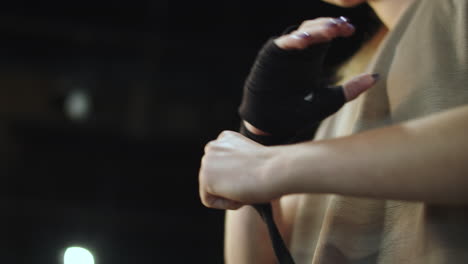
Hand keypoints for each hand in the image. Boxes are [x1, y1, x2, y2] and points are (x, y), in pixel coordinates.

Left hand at [199, 131, 280, 209]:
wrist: (276, 170)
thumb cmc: (272, 169)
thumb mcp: (251, 161)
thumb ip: (235, 165)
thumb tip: (227, 180)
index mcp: (225, 138)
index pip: (221, 168)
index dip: (238, 178)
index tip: (252, 175)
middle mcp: (212, 146)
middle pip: (215, 179)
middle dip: (231, 186)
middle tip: (250, 182)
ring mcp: (206, 161)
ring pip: (212, 190)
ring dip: (230, 194)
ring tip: (246, 186)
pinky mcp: (205, 177)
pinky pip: (209, 201)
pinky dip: (225, 203)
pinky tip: (240, 192)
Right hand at [239, 17, 375, 137]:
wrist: (272, 124)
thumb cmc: (298, 112)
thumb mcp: (330, 100)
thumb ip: (351, 89)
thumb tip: (376, 77)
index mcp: (312, 57)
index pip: (326, 35)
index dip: (338, 29)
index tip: (351, 30)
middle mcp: (299, 51)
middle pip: (315, 29)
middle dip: (328, 25)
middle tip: (342, 26)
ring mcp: (285, 53)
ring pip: (300, 33)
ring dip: (314, 30)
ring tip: (329, 30)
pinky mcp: (270, 58)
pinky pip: (281, 44)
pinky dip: (292, 41)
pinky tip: (305, 41)